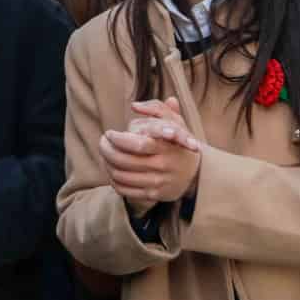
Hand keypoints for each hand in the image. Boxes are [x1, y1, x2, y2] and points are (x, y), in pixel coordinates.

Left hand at [102, 98, 201, 214]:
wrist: (197, 174)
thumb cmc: (178, 143)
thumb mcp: (175, 121)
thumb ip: (157, 108)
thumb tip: (135, 105)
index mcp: (166, 147)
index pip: (138, 144)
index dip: (118, 140)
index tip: (109, 133)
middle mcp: (162, 166)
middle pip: (125, 161)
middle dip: (107, 151)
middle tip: (102, 142)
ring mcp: (157, 182)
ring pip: (121, 176)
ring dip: (107, 165)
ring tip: (105, 155)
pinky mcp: (153, 195)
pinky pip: (125, 190)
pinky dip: (113, 180)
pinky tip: (111, 170)